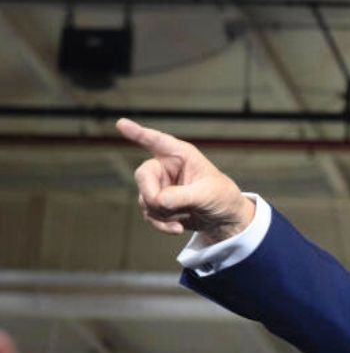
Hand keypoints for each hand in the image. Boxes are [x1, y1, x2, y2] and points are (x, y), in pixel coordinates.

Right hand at [116, 118, 254, 242]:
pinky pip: (149, 213)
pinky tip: (176, 228)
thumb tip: (158, 201)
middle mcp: (167, 167)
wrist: (224, 219)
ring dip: (161, 214)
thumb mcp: (207, 195)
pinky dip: (161, 224)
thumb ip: (182, 196)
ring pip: (145, 199)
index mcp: (181, 155)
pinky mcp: (158, 203)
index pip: (157, 141)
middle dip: (152, 195)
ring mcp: (160, 185)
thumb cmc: (222, 197)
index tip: (121, 123)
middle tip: (164, 207)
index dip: (138, 133)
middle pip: (143, 175)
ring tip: (182, 218)